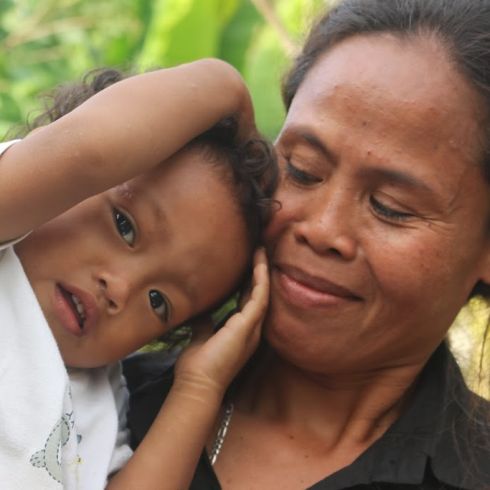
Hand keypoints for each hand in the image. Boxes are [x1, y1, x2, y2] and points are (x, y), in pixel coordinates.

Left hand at [174, 248, 268, 396]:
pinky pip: (259, 297)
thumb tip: (201, 311)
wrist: (197, 385)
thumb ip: (205, 323)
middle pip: (259, 295)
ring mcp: (252, 328)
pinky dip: (260, 279)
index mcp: (241, 331)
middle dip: (259, 273)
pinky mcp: (248, 325)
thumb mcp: (201, 338)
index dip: (249, 283)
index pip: (248, 302)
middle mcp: (251, 329)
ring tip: (260, 251)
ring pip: (262, 293)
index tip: (247, 265)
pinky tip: (259, 264)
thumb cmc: (198, 366)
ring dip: (262, 271)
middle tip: (259, 252)